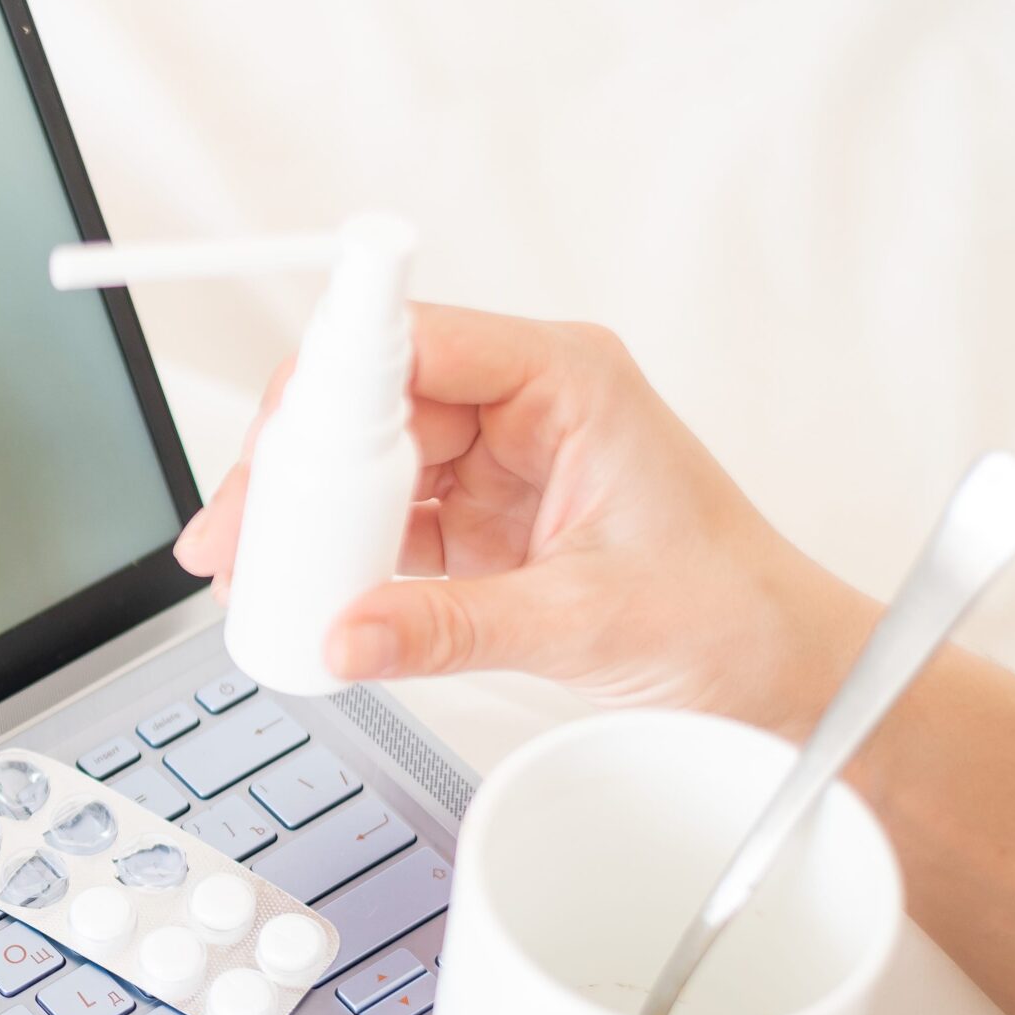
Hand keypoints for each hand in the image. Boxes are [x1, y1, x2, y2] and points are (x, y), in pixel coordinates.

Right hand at [173, 304, 876, 739]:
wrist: (776, 668)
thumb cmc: (728, 611)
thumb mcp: (582, 622)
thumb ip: (449, 628)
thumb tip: (344, 633)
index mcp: (563, 378)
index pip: (413, 345)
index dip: (331, 388)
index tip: (274, 440)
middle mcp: (519, 404)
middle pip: (366, 407)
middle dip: (293, 472)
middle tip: (238, 538)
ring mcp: (492, 461)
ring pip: (361, 467)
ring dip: (304, 520)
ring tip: (252, 572)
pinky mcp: (474, 518)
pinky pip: (379, 523)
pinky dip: (334, 558)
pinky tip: (300, 590)